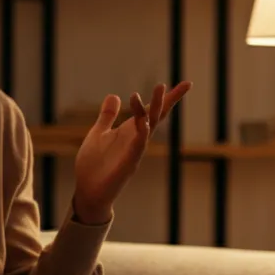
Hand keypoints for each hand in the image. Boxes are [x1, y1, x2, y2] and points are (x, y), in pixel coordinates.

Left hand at [73, 82, 191, 223]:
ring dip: (152, 111)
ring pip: (148, 129)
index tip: (186, 84)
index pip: (152, 111)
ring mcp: (134, 152)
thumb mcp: (98, 134)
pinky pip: (137, 148)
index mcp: (130, 131)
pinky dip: (141, 135)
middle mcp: (136, 140)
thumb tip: (114, 95)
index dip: (167, 98)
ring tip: (157, 92)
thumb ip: (107, 116)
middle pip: (155, 117)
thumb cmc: (94, 164)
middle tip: (169, 84)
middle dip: (163, 101)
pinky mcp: (127, 165)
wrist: (88, 191)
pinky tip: (144, 123)